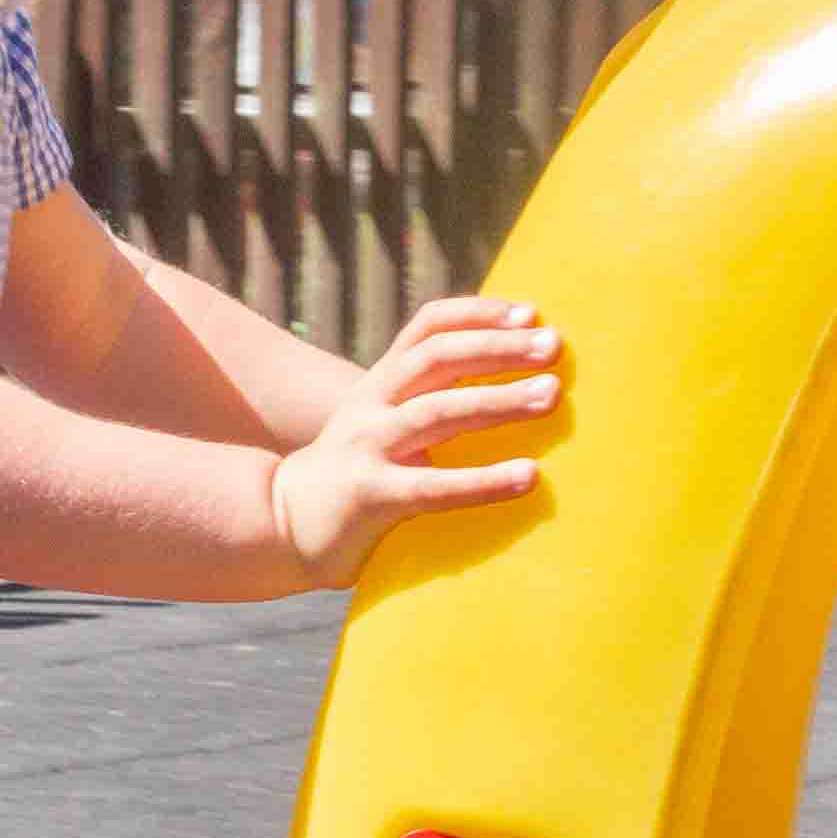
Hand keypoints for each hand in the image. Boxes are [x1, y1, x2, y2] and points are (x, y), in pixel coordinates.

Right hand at [267, 297, 558, 585]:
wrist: (283, 524)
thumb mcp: (381, 421)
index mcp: (380, 381)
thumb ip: (426, 400)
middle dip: (498, 347)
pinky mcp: (372, 496)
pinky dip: (485, 481)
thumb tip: (508, 384)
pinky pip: (435, 486)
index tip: (530, 314)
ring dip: (499, 400)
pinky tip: (528, 476)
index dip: (478, 313)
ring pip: (438, 412)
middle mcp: (372, 404)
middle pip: (438, 358)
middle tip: (553, 346)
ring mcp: (369, 447)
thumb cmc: (355, 474)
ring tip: (551, 395)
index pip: (428, 328)